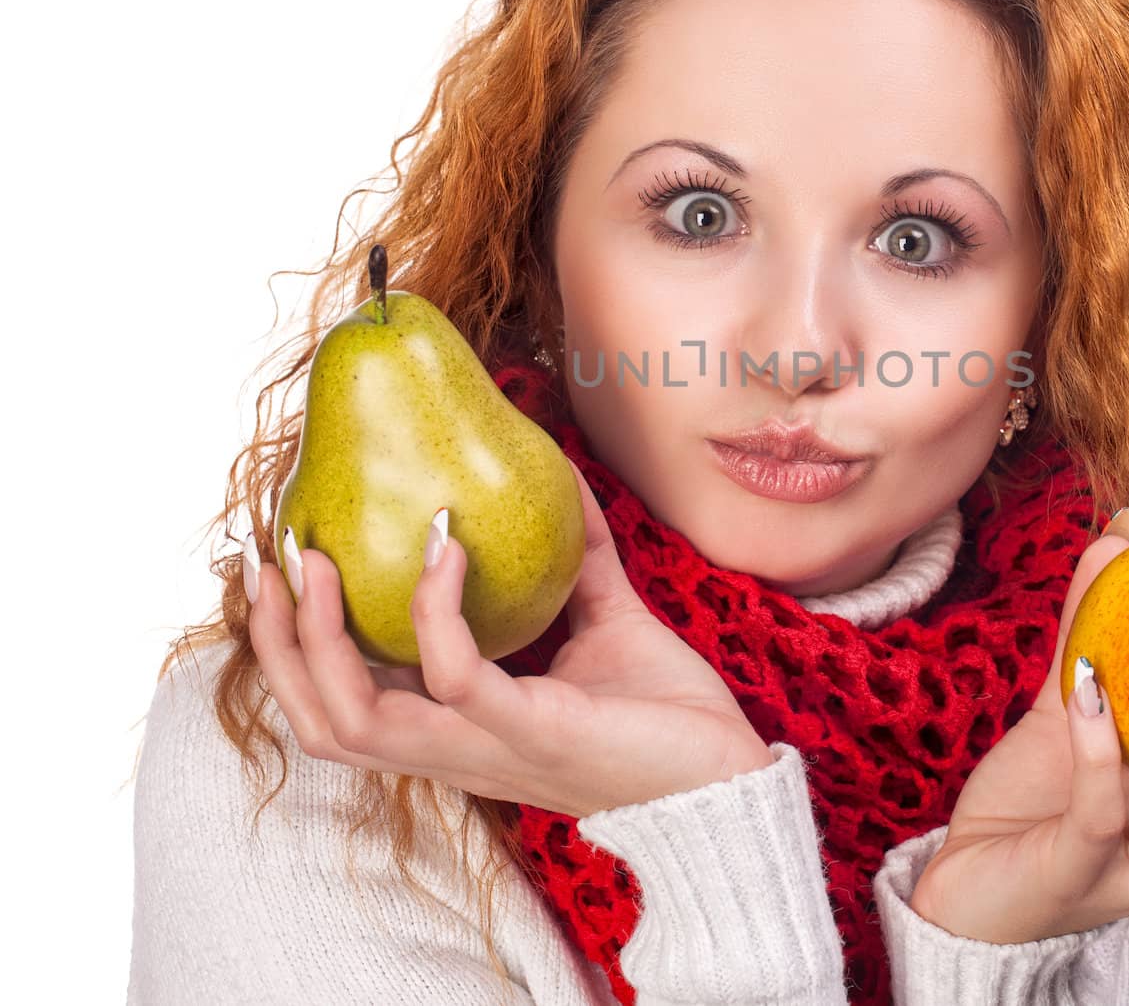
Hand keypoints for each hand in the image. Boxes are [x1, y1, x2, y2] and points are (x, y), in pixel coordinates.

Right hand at [246, 455, 774, 818]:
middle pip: (319, 721)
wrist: (726, 776)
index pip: (346, 703)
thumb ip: (577, 564)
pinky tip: (446, 548)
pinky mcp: (530, 731)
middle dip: (276, 643)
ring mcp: (485, 746)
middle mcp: (455, 748)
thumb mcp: (608, 622)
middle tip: (273, 558)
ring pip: (352, 719)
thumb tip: (564, 481)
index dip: (296, 645)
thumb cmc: (666, 716)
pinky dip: (434, 611)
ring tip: (318, 560)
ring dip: (318, 638)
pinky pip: (453, 676)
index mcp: (460, 729)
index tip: (283, 567)